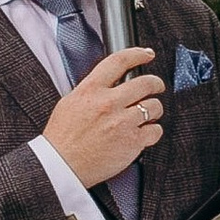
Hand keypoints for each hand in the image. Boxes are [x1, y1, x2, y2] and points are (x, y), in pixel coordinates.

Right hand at [44, 47, 163, 190]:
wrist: (62, 165)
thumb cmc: (63, 137)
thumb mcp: (70, 103)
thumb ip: (91, 90)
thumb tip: (109, 82)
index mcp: (90, 90)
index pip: (118, 62)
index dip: (137, 54)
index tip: (146, 54)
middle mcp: (108, 103)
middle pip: (145, 82)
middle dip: (156, 83)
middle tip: (157, 86)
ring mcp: (122, 122)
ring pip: (154, 106)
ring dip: (155, 109)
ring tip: (147, 114)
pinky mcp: (132, 141)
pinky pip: (156, 130)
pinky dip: (153, 131)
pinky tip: (145, 133)